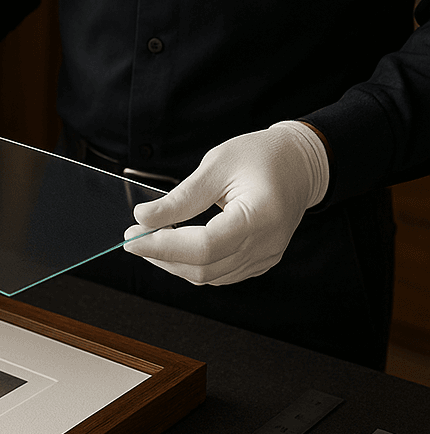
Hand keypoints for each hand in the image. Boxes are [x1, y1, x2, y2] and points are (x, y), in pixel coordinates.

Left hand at [122, 122, 329, 284]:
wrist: (300, 165)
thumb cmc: (261, 156)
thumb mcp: (217, 165)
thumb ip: (181, 197)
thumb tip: (143, 217)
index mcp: (260, 216)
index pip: (205, 246)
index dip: (163, 245)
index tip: (132, 236)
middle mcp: (267, 244)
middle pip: (205, 267)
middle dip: (162, 256)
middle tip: (133, 237)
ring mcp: (265, 257)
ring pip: (209, 277)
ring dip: (173, 263)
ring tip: (150, 240)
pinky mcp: (260, 261)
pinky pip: (220, 274)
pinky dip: (192, 264)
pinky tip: (175, 246)